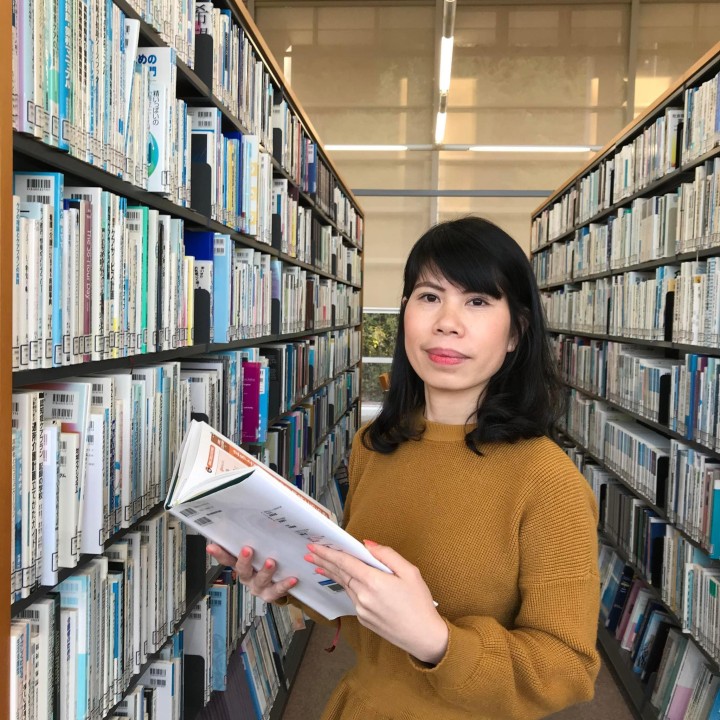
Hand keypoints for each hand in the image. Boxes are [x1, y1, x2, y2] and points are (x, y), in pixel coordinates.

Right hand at [206, 543, 297, 603]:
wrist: (277, 584)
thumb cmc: (264, 562)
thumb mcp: (258, 550)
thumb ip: (253, 538)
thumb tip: (253, 518)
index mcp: (241, 565)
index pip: (226, 559)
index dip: (219, 553)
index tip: (211, 546)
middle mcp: (248, 577)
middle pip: (242, 570)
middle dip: (244, 560)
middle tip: (247, 549)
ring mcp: (259, 586)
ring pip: (260, 580)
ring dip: (265, 571)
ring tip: (271, 562)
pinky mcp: (271, 594)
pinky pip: (277, 590)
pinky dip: (284, 584)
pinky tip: (292, 578)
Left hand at [305, 540, 448, 664]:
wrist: (424, 637)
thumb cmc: (420, 603)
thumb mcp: (410, 572)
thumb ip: (387, 555)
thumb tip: (367, 545)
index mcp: (374, 582)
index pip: (345, 563)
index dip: (329, 553)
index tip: (315, 547)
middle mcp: (363, 596)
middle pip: (340, 574)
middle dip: (324, 561)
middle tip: (310, 553)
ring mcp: (361, 610)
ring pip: (344, 586)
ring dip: (332, 573)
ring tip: (320, 564)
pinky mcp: (363, 619)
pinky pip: (352, 597)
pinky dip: (346, 586)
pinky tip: (343, 580)